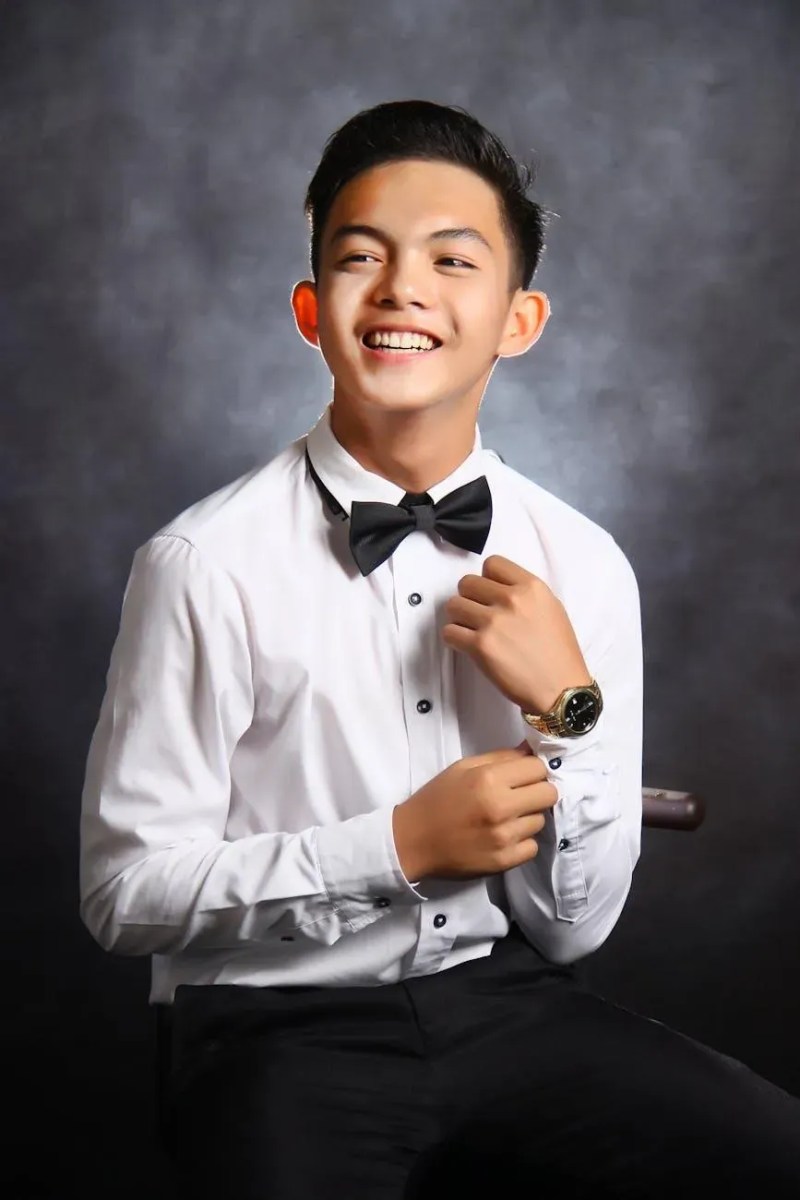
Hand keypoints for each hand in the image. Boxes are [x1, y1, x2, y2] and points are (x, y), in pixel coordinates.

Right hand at [392, 740, 556, 880]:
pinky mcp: (504, 861)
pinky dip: (522, 841)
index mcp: (487, 779)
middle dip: (538, 791)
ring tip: (505, 818)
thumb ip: (500, 758)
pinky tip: (503, 837)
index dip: (533, 769)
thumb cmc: (437, 799)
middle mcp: (500, 807)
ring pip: (541, 820)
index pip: (538, 768)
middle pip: (549, 794)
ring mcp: (504, 837)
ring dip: (528, 817)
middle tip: (520, 796)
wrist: (413, 841)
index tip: (523, 776)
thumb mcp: (462, 768)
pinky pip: (532, 846)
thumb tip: (532, 750)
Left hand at [441, 554, 591, 714]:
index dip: (486, 579)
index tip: (489, 594)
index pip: (492, 563)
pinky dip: (454, 639)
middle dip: (469, 598)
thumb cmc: (559, 653)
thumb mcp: (551, 609)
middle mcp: (511, 600)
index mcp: (531, 587)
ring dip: (459, 618)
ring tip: (472, 631)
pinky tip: (467, 645)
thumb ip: (524, 593)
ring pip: (453, 606)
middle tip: (478, 615)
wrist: (561, 689)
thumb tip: (496, 588)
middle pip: (466, 583)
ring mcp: (494, 622)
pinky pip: (449, 632)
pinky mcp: (480, 646)